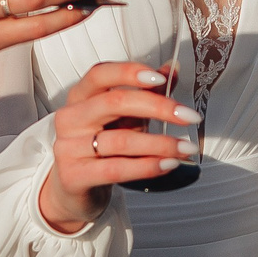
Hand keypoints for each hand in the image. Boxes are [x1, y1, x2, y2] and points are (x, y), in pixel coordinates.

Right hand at [37, 62, 200, 232]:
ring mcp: (67, 147)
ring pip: (121, 140)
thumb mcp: (122, 116)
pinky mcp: (73, 176)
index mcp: (79, 96)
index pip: (99, 74)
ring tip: (187, 147)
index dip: (129, 72)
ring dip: (161, 143)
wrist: (72, 187)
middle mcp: (69, 118)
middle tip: (190, 116)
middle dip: (159, 108)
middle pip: (115, 102)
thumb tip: (173, 69)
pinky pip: (116, 169)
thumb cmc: (100, 144)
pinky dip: (147, 166)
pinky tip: (169, 164)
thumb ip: (146, 92)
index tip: (162, 79)